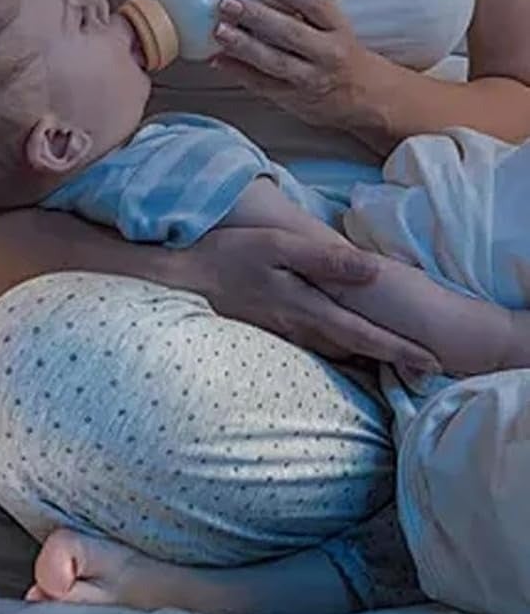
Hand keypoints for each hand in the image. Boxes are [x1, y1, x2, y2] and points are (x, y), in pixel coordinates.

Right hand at [171, 222, 440, 375]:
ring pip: (335, 350)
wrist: (179, 278)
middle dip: (390, 359)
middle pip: (355, 349)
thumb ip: (326, 259)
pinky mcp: (268, 331)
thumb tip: (374, 271)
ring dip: (365, 356)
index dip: (400, 349)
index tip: (434, 363)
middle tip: (427, 367)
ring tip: (394, 359)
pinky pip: (313, 346)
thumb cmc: (227, 255)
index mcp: (307, 308)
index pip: (364, 335)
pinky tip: (342, 345)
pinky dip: (337, 349)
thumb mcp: (277, 246)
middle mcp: (299, 329)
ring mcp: (282, 333)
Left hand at [209, 0, 387, 135]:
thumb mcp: (334, 28)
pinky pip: (263, 85)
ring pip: (275, 61)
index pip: (314, 3)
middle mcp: (328, 53)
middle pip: (290, 32)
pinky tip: (218, 59)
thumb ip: (302, 12)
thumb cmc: (341, 54)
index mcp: (338, 28)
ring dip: (243, 45)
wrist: (367, 98)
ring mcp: (311, 78)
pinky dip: (238, 72)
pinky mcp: (294, 99)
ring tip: (219, 30)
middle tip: (227, 2)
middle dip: (256, 16)